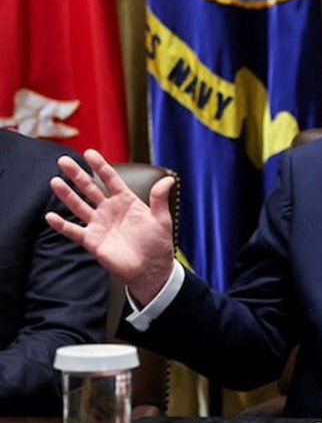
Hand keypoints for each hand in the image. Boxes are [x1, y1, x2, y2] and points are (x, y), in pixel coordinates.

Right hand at [45, 149, 175, 304]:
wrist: (151, 269)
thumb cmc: (158, 244)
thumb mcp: (161, 219)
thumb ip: (159, 199)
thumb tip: (168, 180)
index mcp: (126, 201)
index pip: (110, 179)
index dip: (100, 166)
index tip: (89, 153)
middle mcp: (109, 210)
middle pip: (90, 188)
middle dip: (77, 175)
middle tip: (64, 161)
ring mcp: (99, 224)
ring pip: (79, 206)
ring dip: (67, 194)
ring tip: (55, 181)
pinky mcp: (92, 241)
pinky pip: (74, 231)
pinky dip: (62, 225)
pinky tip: (51, 216)